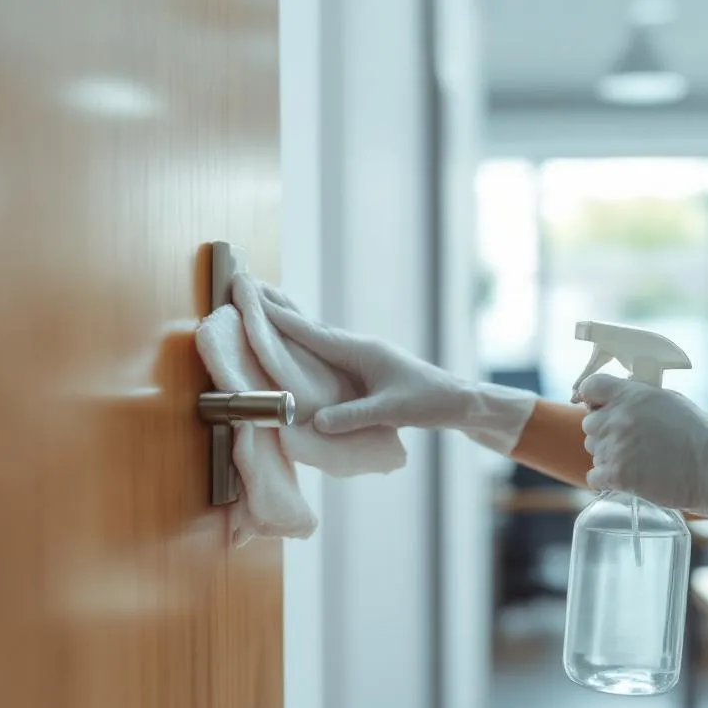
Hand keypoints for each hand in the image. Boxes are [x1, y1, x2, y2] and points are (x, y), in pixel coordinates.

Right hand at [259, 286, 534, 453]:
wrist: (456, 400)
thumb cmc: (428, 402)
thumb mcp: (390, 411)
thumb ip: (353, 417)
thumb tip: (315, 421)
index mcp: (361, 350)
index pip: (314, 334)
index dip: (283, 320)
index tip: (256, 300)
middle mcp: (358, 347)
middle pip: (311, 327)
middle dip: (281, 309)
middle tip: (251, 287)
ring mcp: (361, 355)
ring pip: (318, 337)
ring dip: (292, 324)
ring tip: (266, 307)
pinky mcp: (364, 367)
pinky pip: (327, 351)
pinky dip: (307, 342)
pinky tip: (297, 344)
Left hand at [577, 374, 707, 511]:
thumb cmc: (697, 435)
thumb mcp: (669, 400)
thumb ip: (638, 396)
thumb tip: (614, 398)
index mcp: (632, 395)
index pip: (589, 387)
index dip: (591, 397)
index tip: (596, 406)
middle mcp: (619, 419)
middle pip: (589, 423)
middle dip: (605, 431)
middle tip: (629, 441)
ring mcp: (616, 448)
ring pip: (594, 451)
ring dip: (609, 456)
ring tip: (637, 460)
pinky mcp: (618, 476)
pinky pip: (595, 477)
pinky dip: (607, 480)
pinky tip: (627, 478)